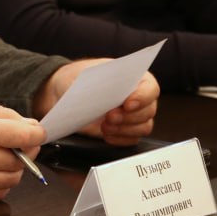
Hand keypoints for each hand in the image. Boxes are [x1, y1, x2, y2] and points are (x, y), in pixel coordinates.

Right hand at [0, 99, 44, 200]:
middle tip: (22, 143)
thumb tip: (30, 126)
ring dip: (15, 167)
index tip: (39, 133)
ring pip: (13, 179)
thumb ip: (3, 115)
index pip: (24, 136)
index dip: (37, 134)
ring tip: (3, 156)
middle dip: (27, 150)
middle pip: (21, 160)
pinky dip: (1, 182)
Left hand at [34, 60, 157, 144]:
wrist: (66, 91)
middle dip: (129, 117)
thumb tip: (103, 96)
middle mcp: (139, 97)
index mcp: (135, 78)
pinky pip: (132, 139)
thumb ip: (99, 85)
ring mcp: (134, 115)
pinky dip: (120, 139)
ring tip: (105, 126)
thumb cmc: (80, 79)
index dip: (142, 98)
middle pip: (148, 111)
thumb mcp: (85, 76)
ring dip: (124, 129)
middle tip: (110, 116)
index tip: (127, 104)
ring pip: (143, 127)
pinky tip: (106, 135)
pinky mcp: (125, 130)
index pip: (150, 88)